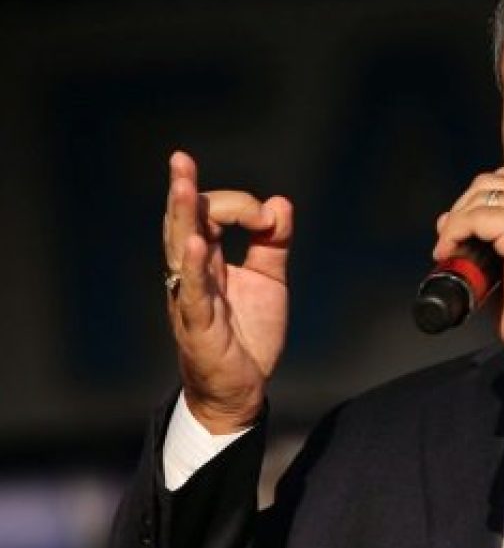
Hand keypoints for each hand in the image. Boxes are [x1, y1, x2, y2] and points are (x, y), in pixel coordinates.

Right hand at [163, 151, 292, 433]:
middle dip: (183, 191)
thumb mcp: (268, 280)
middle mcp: (192, 274)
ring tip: (180, 185)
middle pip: (183, 223)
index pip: (212, 216)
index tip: (269, 219)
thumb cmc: (247, 333)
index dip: (242, 206)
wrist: (243, 388)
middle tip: (180, 159)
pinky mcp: (199, 324)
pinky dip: (193, 265)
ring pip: (180, 250)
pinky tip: (195, 242)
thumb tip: (280, 203)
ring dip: (181, 216)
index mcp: (208, 261)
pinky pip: (193, 291)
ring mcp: (191, 297)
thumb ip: (274, 243)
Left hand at [432, 167, 503, 366]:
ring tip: (447, 248)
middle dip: (463, 206)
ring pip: (483, 195)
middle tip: (448, 240)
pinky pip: (478, 217)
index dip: (476, 202)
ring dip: (457, 219)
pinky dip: (455, 231)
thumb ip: (485, 243)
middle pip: (492, 182)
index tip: (458, 231)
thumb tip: (447, 222)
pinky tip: (448, 254)